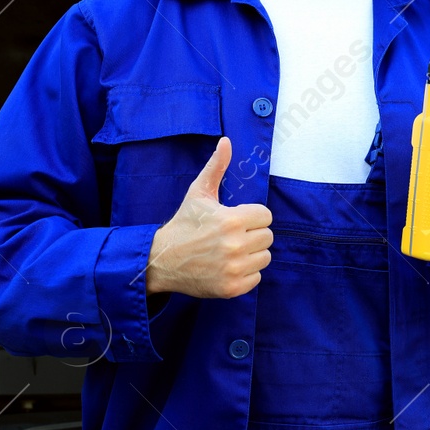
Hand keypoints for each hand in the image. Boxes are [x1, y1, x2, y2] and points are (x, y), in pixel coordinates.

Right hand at [145, 136, 273, 299]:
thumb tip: (226, 141)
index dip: (251, 217)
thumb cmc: (184, 224)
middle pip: (267, 237)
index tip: (235, 220)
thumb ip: (216, 166)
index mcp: (232, 219)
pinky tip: (228, 267)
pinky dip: (246, 274)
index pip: (266, 216)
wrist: (162, 260)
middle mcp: (235, 245)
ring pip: (265, 257)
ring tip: (230, 251)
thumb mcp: (198, 193)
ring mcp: (234, 268)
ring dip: (251, 255)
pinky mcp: (232, 288)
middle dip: (252, 235)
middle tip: (231, 236)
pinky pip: (257, 278)